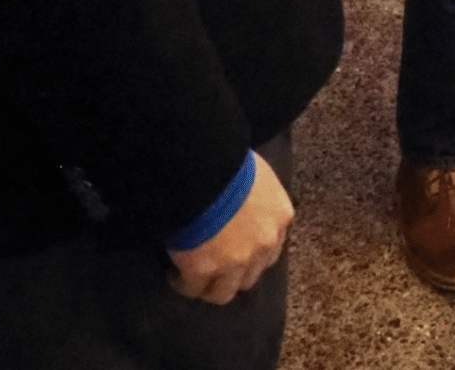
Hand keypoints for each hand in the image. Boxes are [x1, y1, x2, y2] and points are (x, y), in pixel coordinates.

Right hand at [167, 152, 291, 304]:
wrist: (203, 169)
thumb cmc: (230, 161)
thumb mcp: (256, 174)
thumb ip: (256, 197)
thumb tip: (240, 206)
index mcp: (280, 215)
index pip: (272, 247)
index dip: (252, 251)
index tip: (235, 247)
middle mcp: (264, 244)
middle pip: (251, 275)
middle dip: (233, 273)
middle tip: (215, 264)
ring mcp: (236, 261)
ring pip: (224, 292)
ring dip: (209, 286)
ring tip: (192, 276)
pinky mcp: (204, 271)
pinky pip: (193, 289)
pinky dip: (183, 283)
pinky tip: (173, 273)